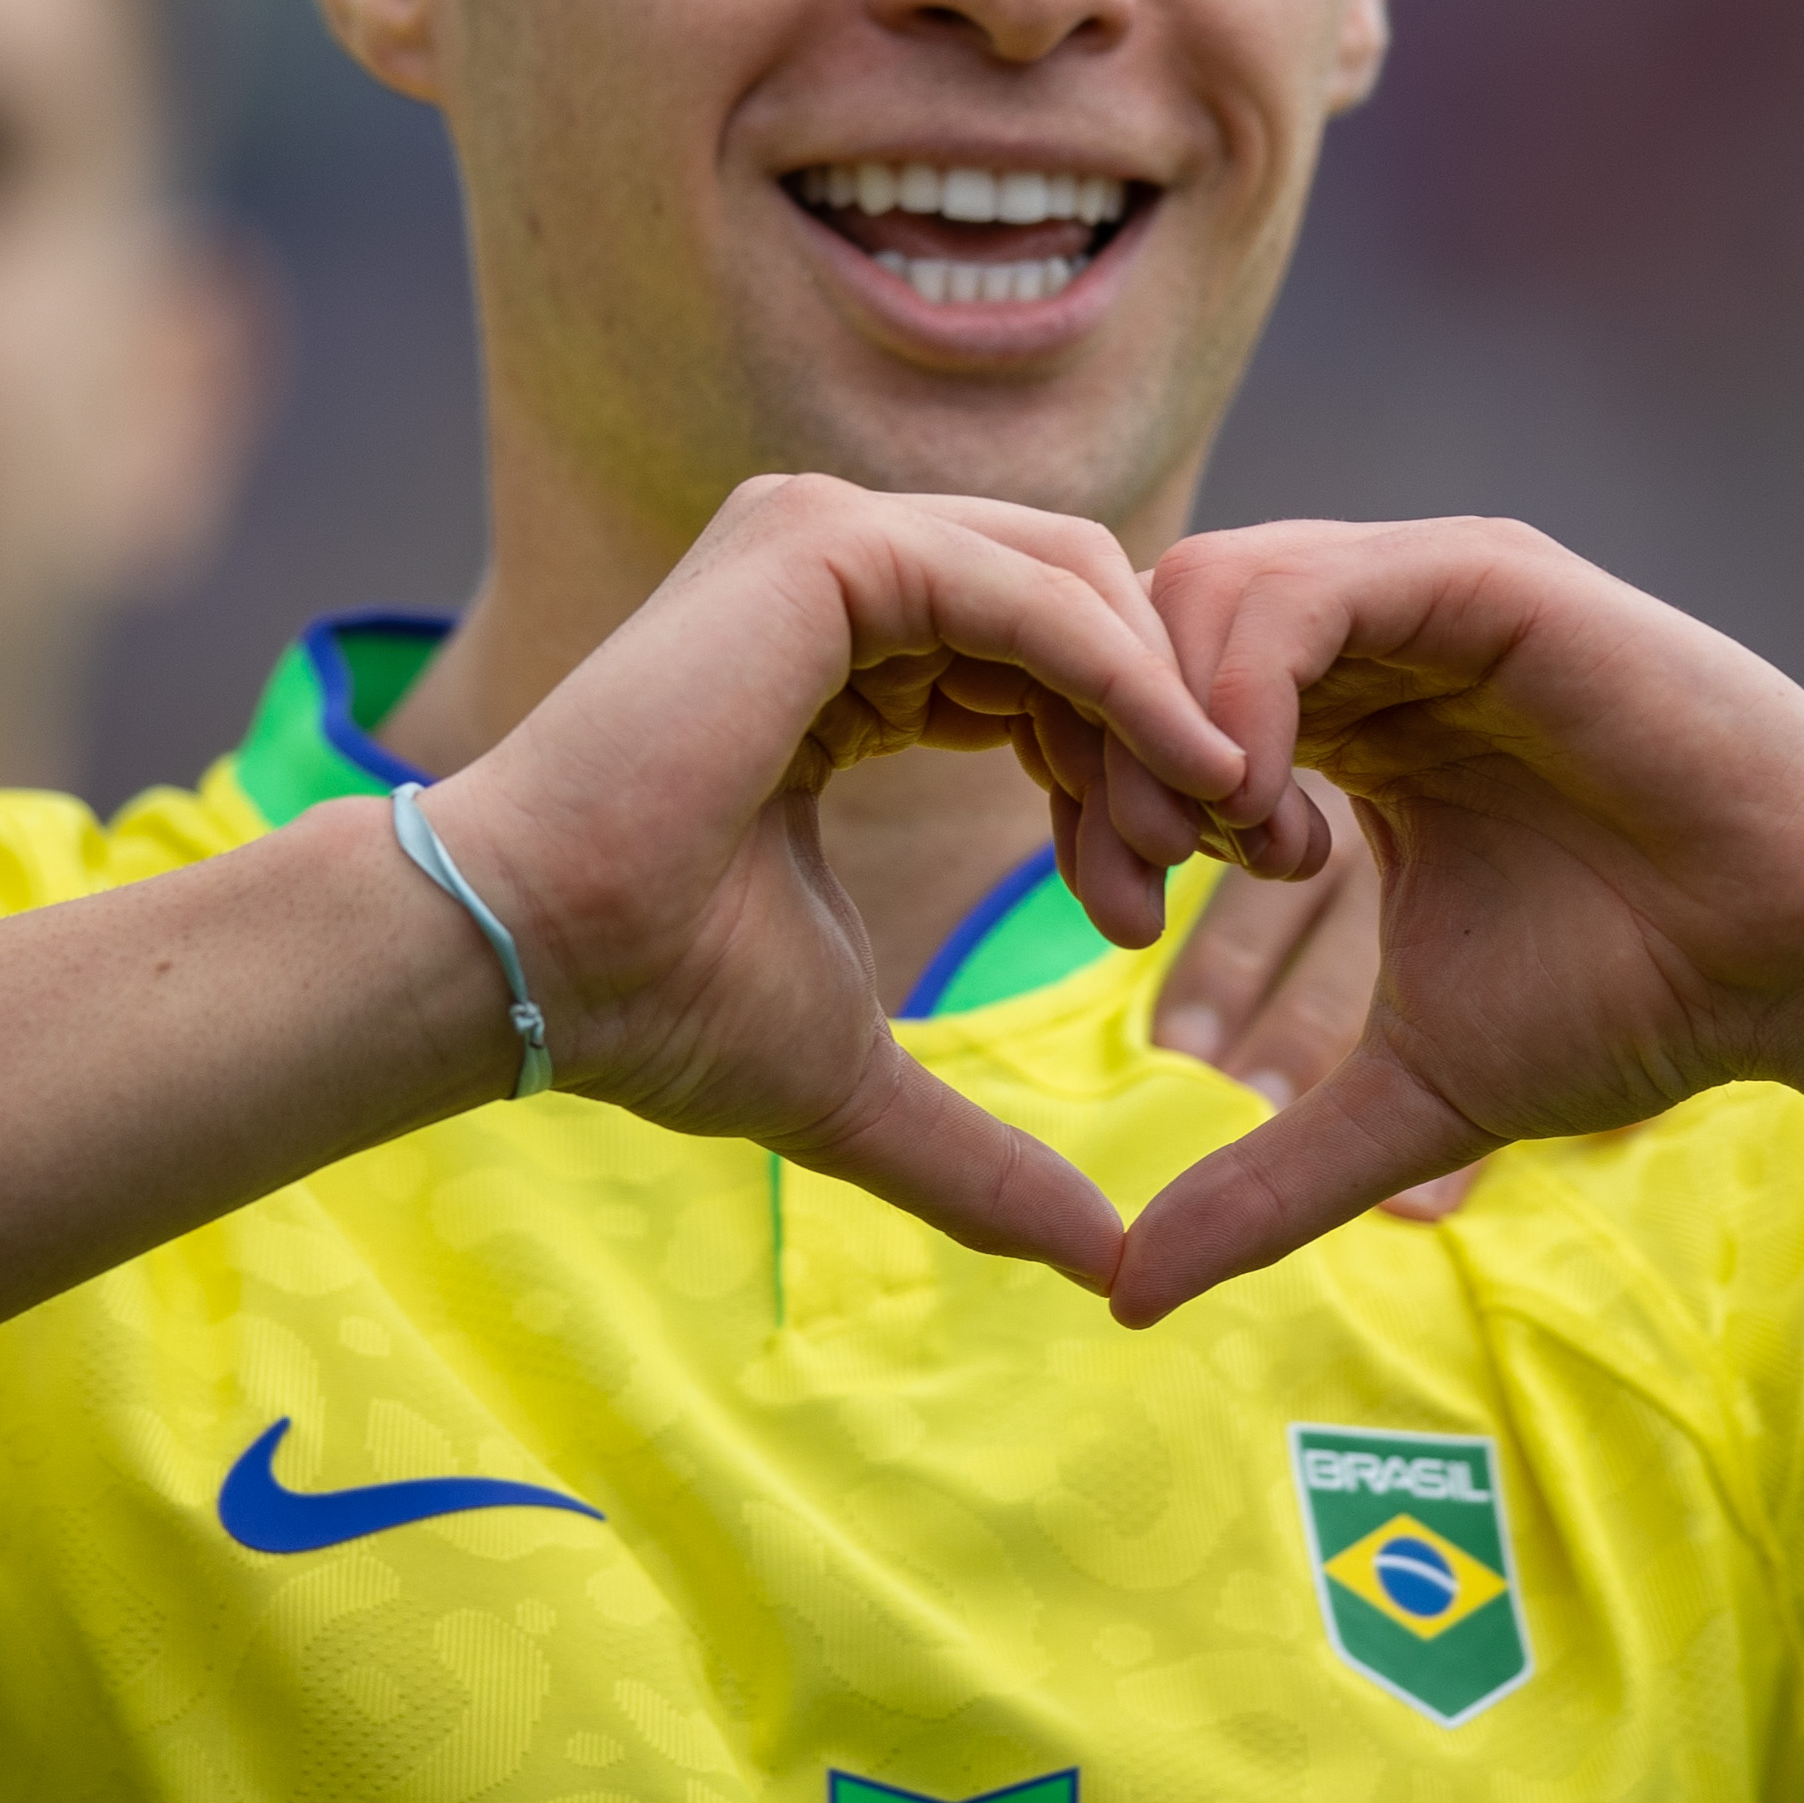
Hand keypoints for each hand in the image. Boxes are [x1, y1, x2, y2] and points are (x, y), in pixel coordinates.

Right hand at [427, 476, 1306, 1292]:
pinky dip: (1125, 673)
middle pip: (1085, 612)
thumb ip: (980, 1155)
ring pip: (1076, 586)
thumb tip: (1099, 1263)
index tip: (1235, 880)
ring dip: (1166, 713)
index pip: (1052, 666)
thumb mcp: (858, 1079)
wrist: (527, 968)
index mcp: (845, 657)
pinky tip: (1188, 773)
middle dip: (1187, 731)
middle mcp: (837, 572)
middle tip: (1276, 857)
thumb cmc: (651, 1007)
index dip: (1149, 764)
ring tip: (1222, 837)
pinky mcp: (824, 544)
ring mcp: (823, 540)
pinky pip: (1030, 587)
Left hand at [1109, 518, 1803, 1323]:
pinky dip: (1244, 685)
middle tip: (1136, 896)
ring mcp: (1426, 597)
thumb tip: (1130, 1295)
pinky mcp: (1485, 580)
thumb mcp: (1408, 1090)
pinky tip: (1269, 811)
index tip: (1127, 925)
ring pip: (1205, 587)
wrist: (1796, 959)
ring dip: (1165, 724)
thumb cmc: (1632, 997)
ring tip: (1213, 853)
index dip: (1098, 800)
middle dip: (1105, 757)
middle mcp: (1373, 640)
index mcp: (1342, 724)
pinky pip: (1305, 587)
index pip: (1147, 703)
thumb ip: (1269, 1175)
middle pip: (1146, 628)